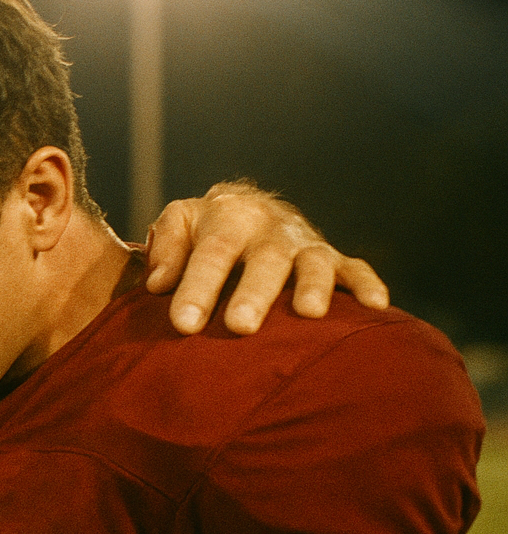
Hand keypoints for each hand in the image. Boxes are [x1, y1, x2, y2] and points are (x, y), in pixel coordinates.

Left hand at [144, 181, 388, 335]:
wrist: (250, 207)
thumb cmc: (206, 229)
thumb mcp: (180, 223)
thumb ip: (167, 249)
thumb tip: (157, 284)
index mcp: (228, 216)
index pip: (211, 252)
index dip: (197, 287)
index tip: (184, 323)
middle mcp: (270, 227)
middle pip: (264, 260)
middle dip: (254, 293)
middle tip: (240, 326)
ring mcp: (305, 243)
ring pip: (313, 262)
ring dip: (313, 287)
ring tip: (308, 314)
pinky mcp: (335, 258)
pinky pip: (355, 269)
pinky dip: (367, 285)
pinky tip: (376, 307)